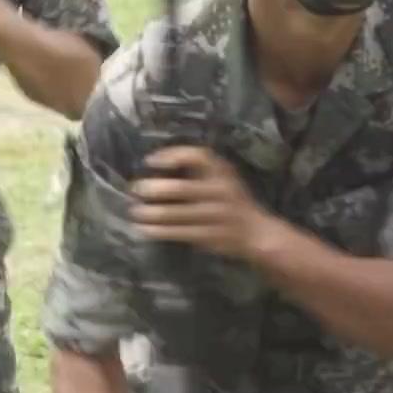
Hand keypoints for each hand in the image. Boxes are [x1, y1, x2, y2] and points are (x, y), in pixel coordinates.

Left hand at [130, 146, 272, 262]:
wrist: (257, 232)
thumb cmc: (230, 198)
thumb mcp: (220, 176)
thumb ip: (196, 167)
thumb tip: (153, 162)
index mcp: (222, 173)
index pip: (199, 157)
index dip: (173, 156)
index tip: (150, 161)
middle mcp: (221, 192)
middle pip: (183, 189)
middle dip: (155, 189)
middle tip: (136, 189)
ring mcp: (216, 216)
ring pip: (177, 214)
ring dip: (152, 214)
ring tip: (135, 212)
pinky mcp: (211, 236)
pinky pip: (181, 233)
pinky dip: (160, 231)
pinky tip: (144, 230)